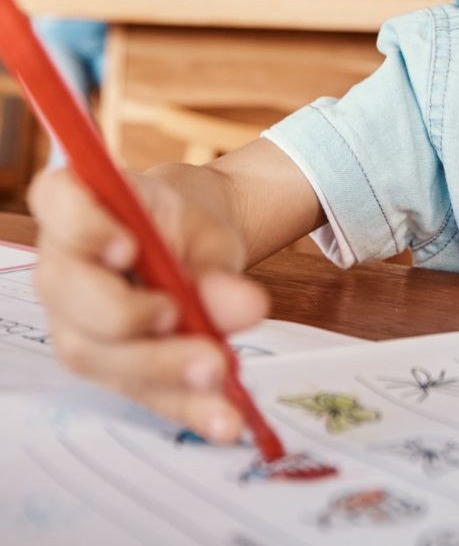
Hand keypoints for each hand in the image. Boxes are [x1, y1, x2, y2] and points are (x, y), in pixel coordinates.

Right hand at [28, 167, 267, 442]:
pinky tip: (224, 420)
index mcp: (76, 205)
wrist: (189, 245)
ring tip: (219, 372)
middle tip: (184, 316)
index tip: (128, 247)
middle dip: (130, 317)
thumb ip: (216, 265)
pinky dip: (187, 407)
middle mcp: (61, 265)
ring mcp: (73, 321)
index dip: (84, 227)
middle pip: (73, 294)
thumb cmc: (183, 227)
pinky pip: (139, 390)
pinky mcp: (105, 365)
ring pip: (97, 352)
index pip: (55, 201)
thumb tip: (242, 307)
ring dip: (162, 367)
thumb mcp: (206, 233)